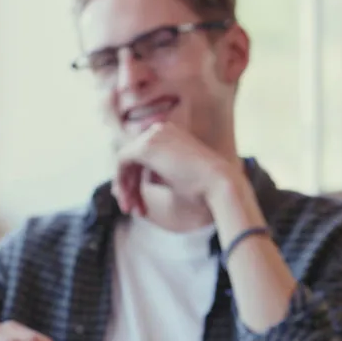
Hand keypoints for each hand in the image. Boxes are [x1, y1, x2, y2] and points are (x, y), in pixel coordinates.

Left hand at [113, 120, 234, 220]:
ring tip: (132, 210)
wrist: (220, 184)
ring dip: (126, 187)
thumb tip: (122, 188)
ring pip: (126, 161)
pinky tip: (128, 200)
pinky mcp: (145, 146)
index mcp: (171, 135)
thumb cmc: (205, 188)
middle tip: (133, 210)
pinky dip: (121, 181)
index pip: (144, 157)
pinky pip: (121, 162)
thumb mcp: (174, 181)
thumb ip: (152, 179)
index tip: (140, 205)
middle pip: (133, 159)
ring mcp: (153, 135)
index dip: (137, 182)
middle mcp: (161, 130)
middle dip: (130, 186)